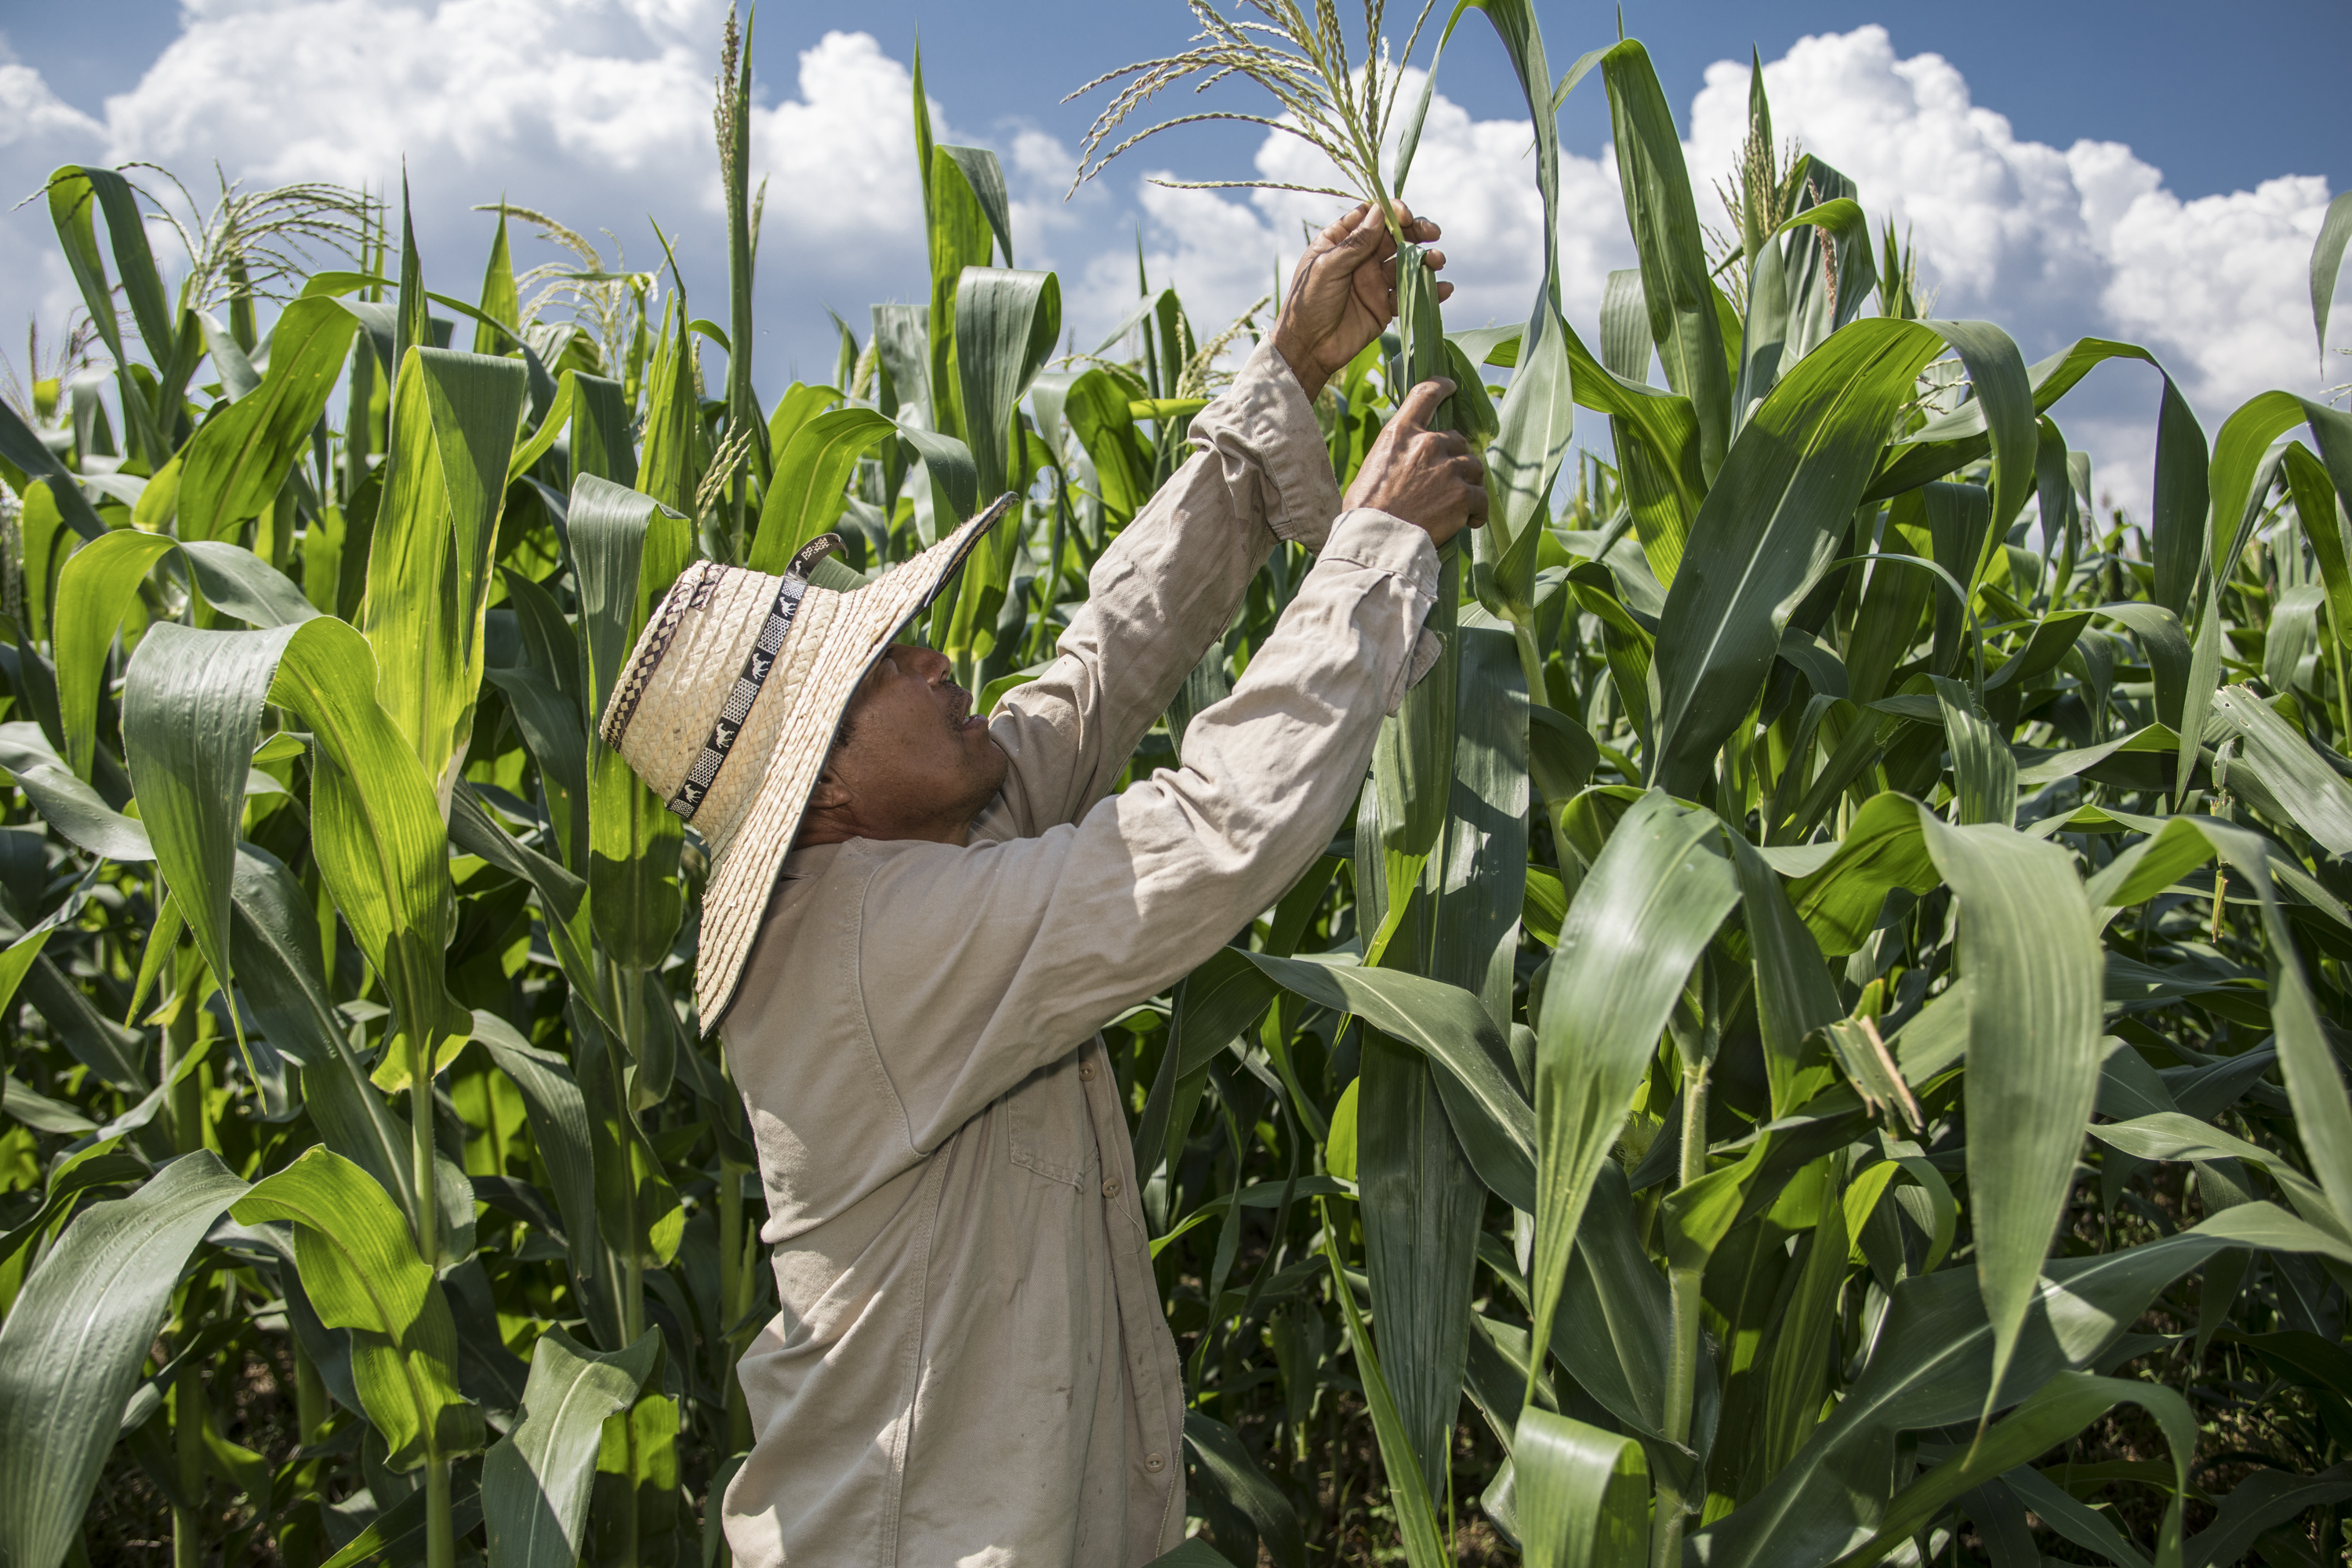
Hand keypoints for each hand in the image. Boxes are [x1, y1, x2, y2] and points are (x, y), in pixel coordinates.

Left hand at [1267, 201, 1447, 402]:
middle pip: (1394, 236)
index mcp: (1341, 241)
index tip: (1405, 217)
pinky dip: (1429, 291)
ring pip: (1405, 263)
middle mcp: (1360, 257)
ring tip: (1437, 261)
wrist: (1308, 347)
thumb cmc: (1308, 302)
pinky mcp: (1384, 306)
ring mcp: (1374, 281)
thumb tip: (1380, 211)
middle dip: (1416, 232)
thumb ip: (1356, 242)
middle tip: (1433, 233)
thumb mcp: (1327, 267)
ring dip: (1425, 260)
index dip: (1390, 211)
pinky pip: (1409, 294)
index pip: (1371, 216)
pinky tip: (1444, 289)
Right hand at [1342, 379, 1485, 546]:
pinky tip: (1470, 521)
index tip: (1451, 386)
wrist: (1378, 540)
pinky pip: (1482, 497)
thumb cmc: (1366, 511)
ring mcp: (1448, 468)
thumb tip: (1406, 463)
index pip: (1425, 394)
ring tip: (1459, 504)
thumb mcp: (1371, 467)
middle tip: (1447, 481)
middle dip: (1455, 458)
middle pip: (1457, 439)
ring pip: (1474, 467)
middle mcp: (1427, 443)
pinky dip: (1478, 510)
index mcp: (1400, 432)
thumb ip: (1396, 454)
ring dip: (1469, 483)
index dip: (1441, 387)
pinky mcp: (1463, 494)